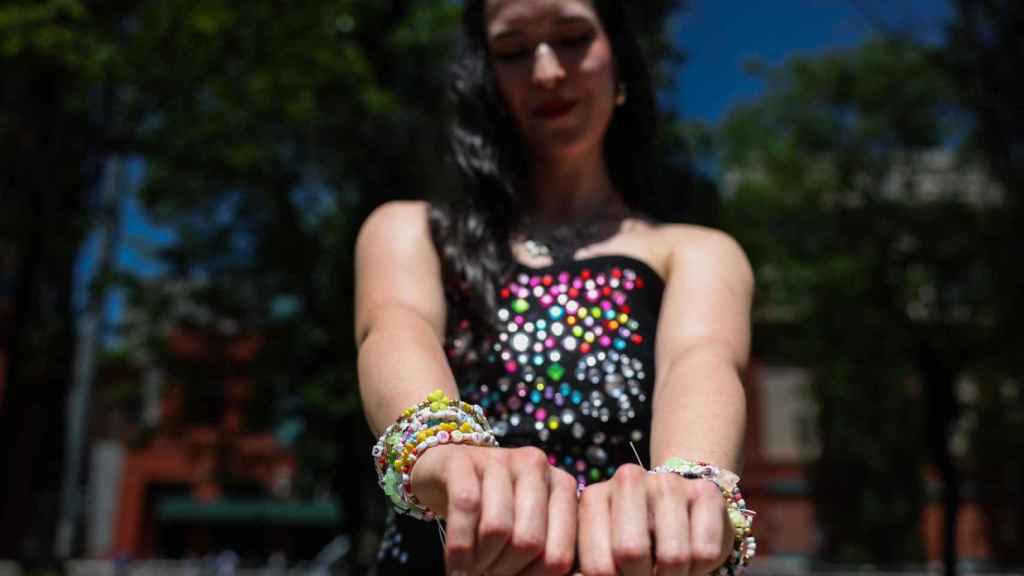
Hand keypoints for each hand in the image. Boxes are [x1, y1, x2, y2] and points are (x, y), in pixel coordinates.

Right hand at [411, 443, 577, 575]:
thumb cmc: (494, 509)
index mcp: (563, 487)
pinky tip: (454, 564)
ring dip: (480, 561)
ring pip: (497, 527)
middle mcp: (536, 467)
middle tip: (488, 575)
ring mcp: (500, 459)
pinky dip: (458, 546)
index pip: (559, 555)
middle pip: (529, 542)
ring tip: (471, 570)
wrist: (448, 472)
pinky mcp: (463, 459)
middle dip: (504, 571)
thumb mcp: (526, 527)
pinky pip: (465, 508)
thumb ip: (543, 553)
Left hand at [577, 464, 731, 575]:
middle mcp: (627, 479)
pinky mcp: (706, 491)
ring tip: (669, 569)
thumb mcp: (604, 553)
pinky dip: (701, 567)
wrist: (680, 512)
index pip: (598, 566)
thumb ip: (594, 567)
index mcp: (593, 498)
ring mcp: (668, 481)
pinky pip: (705, 551)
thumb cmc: (635, 541)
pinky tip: (692, 555)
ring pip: (673, 556)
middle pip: (631, 553)